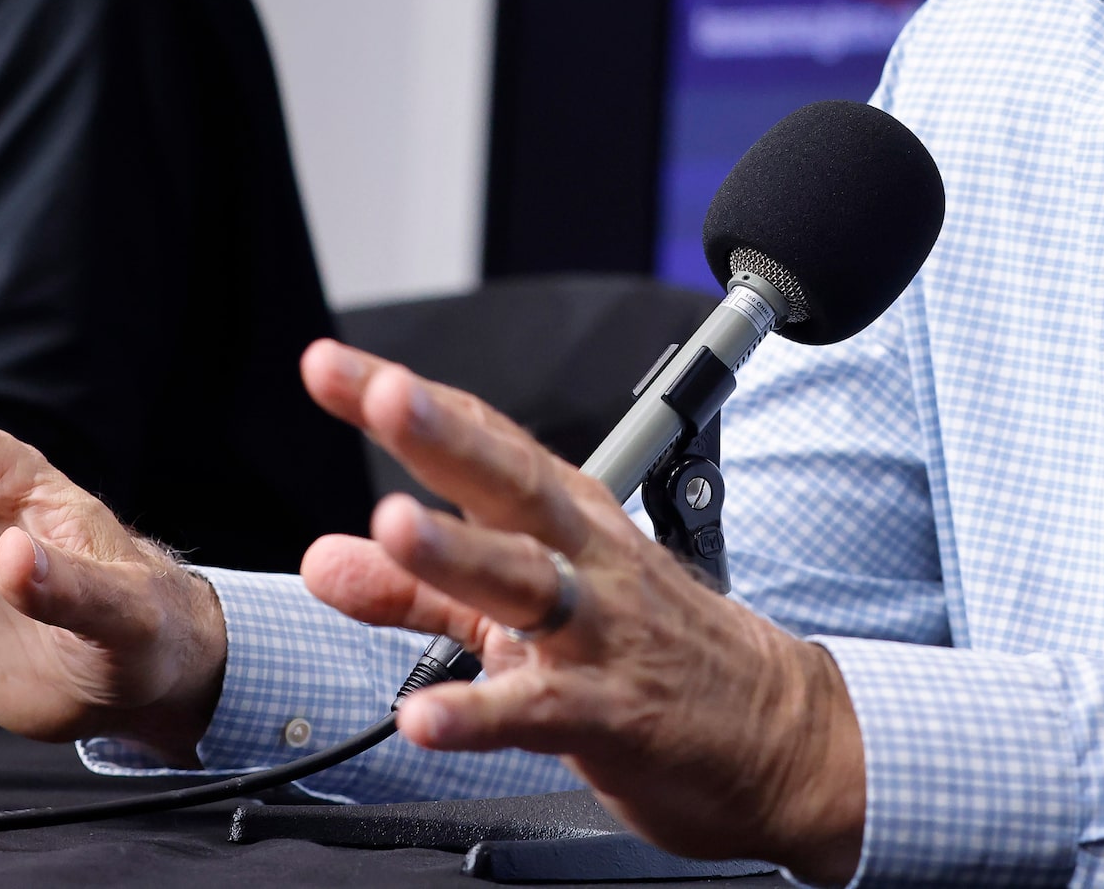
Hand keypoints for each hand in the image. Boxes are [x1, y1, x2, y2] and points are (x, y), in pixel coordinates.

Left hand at [297, 342, 867, 886]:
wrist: (780, 736)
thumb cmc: (653, 657)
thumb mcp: (524, 615)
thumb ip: (416, 590)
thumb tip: (324, 559)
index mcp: (569, 519)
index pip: (483, 440)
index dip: (406, 401)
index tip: (330, 368)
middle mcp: (587, 558)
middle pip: (513, 485)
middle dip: (445, 437)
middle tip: (382, 394)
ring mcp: (604, 632)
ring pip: (529, 580)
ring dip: (460, 553)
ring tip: (391, 529)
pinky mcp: (616, 714)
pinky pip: (543, 709)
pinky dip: (483, 713)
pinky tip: (425, 718)